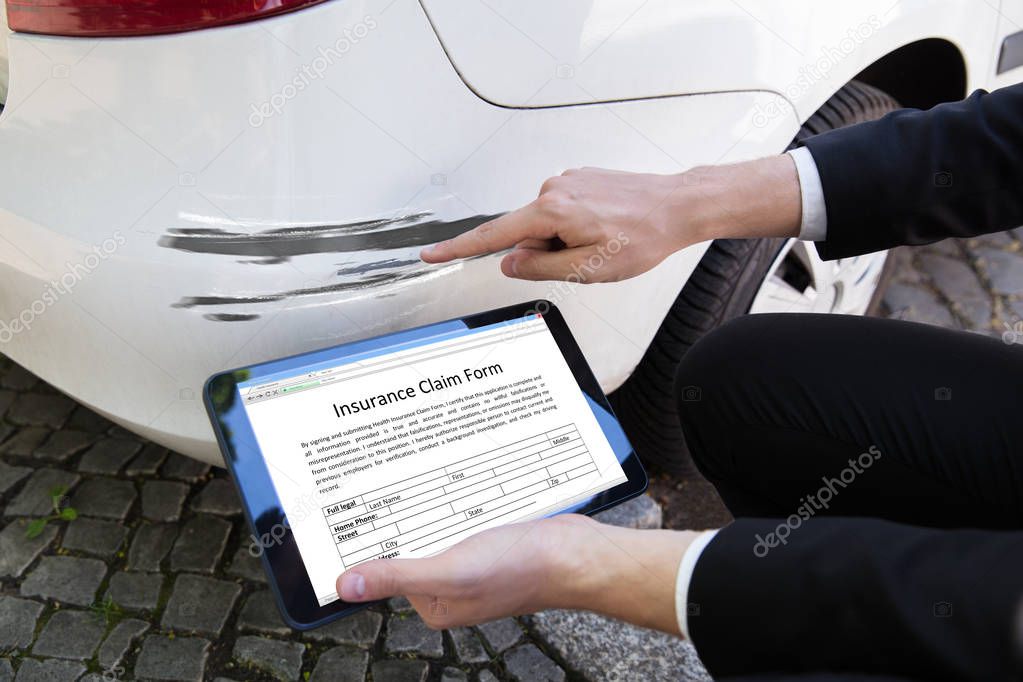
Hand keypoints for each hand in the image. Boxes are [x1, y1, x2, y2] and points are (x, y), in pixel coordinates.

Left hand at [336, 513, 700, 634]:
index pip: (387, 568)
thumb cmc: (523, 568)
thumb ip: (398, 575)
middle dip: (398, 516)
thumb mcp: (451, 571)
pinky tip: (449, 480)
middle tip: (377, 478)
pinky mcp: (489, 541)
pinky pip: (459, 516)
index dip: (368, 540)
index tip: (349, 509)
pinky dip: (453, 499)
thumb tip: (345, 584)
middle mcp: (449, 586)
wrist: (578, 554)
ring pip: (434, 526)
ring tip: (409, 473)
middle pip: (409, 545)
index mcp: (434, 603)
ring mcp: (471, 563)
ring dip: (426, 502)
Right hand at [420, 156, 800, 282]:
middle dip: (547, 254)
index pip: (493, 236)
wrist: (678, 206)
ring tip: (604, 243)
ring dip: (565, 242)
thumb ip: (542, 267)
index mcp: (551, 211)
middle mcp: (553, 189)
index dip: (459, 249)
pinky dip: (576, 229)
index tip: (430, 255)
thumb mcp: (590, 269)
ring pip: (548, 226)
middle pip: (527, 234)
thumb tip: (510, 262)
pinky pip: (564, 213)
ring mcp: (568, 181)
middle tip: (589, 259)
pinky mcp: (581, 180)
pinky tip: (606, 230)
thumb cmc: (642, 236)